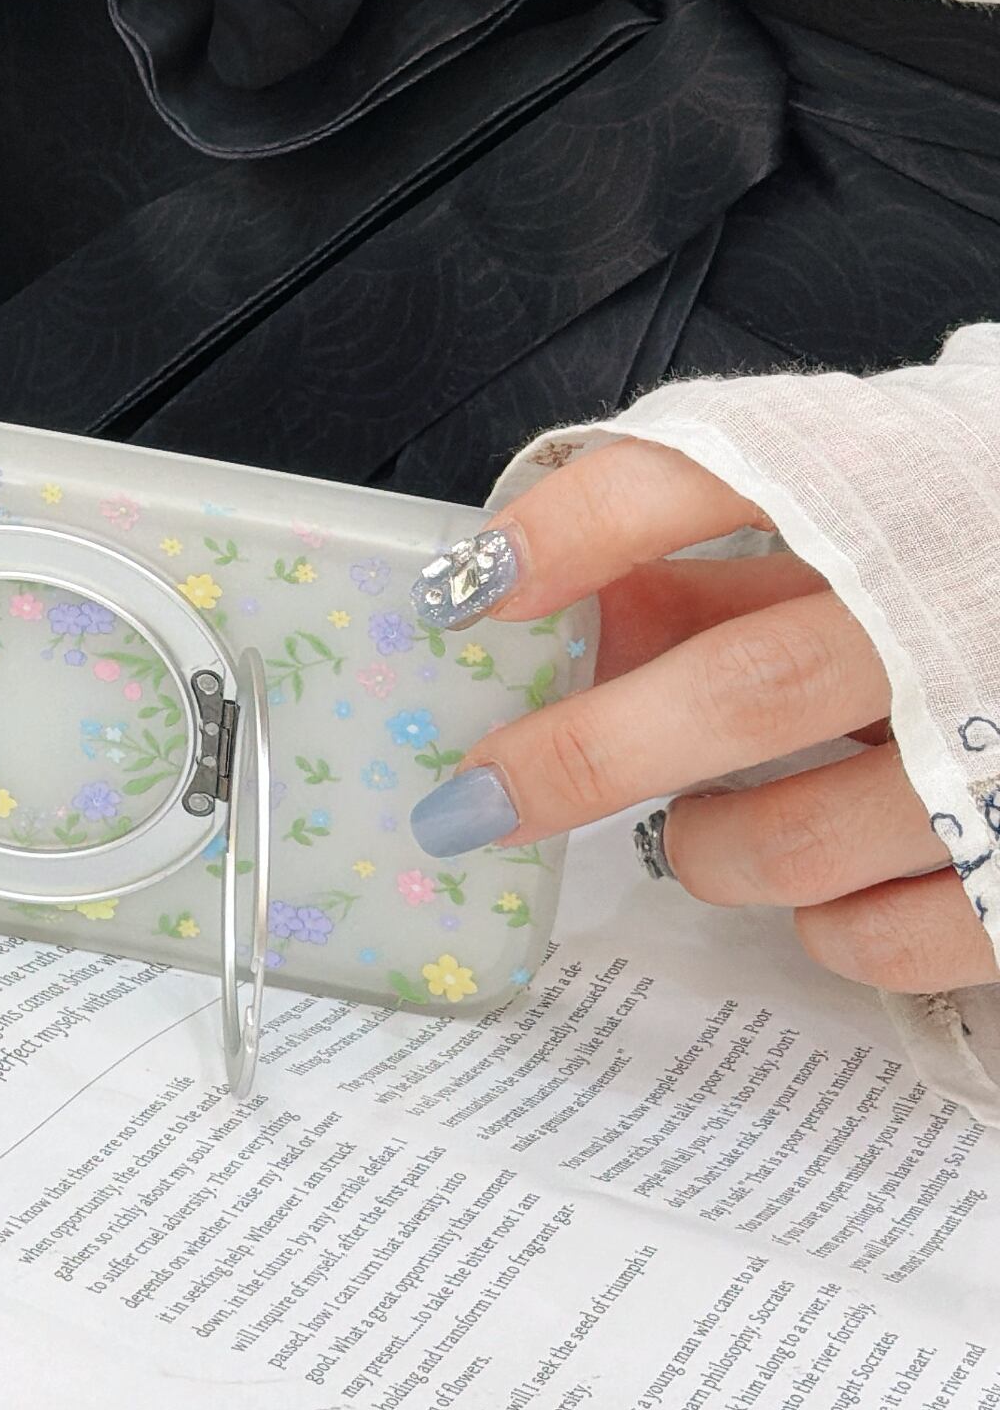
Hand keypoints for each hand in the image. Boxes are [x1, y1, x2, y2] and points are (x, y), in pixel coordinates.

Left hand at [407, 440, 993, 995]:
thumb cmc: (961, 530)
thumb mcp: (836, 498)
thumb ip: (690, 543)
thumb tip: (525, 602)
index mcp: (885, 481)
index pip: (697, 474)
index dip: (567, 533)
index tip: (460, 593)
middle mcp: (948, 602)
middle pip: (737, 691)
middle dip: (579, 755)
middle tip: (470, 803)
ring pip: (800, 836)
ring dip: (702, 847)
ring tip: (683, 832)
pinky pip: (899, 935)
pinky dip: (826, 925)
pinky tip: (820, 892)